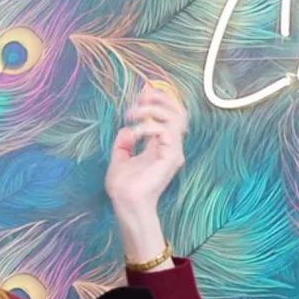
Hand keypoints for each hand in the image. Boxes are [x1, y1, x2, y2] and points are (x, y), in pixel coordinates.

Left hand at [105, 83, 187, 216]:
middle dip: (161, 100)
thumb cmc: (123, 187)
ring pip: (176, 118)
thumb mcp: (119, 159)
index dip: (159, 101)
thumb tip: (126, 130)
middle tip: (141, 99)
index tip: (141, 95)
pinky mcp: (172, 157)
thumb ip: (124, 144)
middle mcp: (171, 147)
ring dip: (152, 111)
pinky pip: (167, 131)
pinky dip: (149, 126)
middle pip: (179, 113)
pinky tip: (136, 133)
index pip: (169, 117)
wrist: (125, 202)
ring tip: (133, 115)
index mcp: (161, 146)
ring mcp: (174, 152)